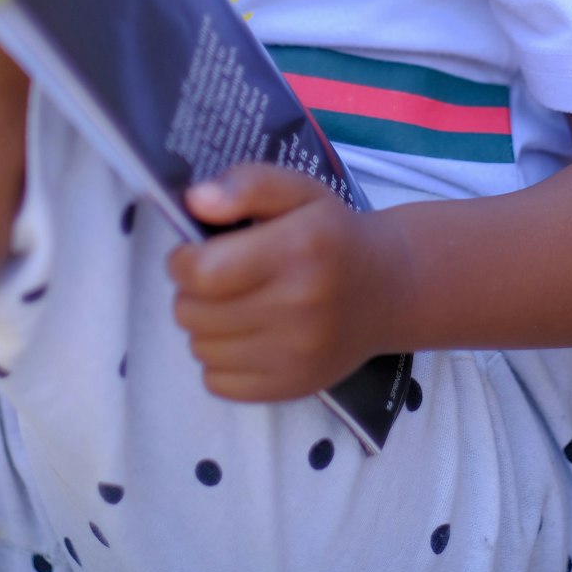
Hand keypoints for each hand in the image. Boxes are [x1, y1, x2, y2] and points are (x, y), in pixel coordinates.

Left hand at [168, 163, 387, 402]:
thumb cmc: (333, 235)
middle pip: (193, 313)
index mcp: (296, 250)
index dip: (182, 261)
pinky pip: (217, 383)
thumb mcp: (297, 191)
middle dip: (191, 292)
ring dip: (204, 326)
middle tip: (215, 278)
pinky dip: (220, 360)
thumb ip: (246, 184)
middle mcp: (298, 307)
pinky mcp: (291, 387)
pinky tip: (245, 336)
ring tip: (233, 305)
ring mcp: (295, 355)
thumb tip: (195, 201)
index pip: (203, 272)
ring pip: (200, 349)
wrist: (388, 289)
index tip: (191, 252)